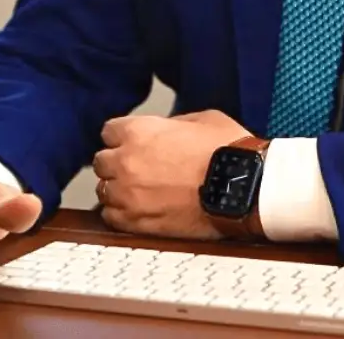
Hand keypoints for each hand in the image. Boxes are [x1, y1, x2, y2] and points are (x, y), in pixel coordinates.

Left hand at [94, 109, 248, 239]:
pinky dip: (122, 212)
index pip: (109, 131)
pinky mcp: (137, 223)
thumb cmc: (227, 151)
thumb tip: (163, 132)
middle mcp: (126, 163)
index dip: (123, 135)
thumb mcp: (201, 119)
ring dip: (118, 188)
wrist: (242, 188)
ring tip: (140, 189)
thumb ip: (170, 125)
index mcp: (139, 132)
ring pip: (103, 191)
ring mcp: (129, 196)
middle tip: (137, 166)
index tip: (132, 141)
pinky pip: (111, 217)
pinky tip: (141, 208)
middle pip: (101, 162)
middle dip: (117, 162)